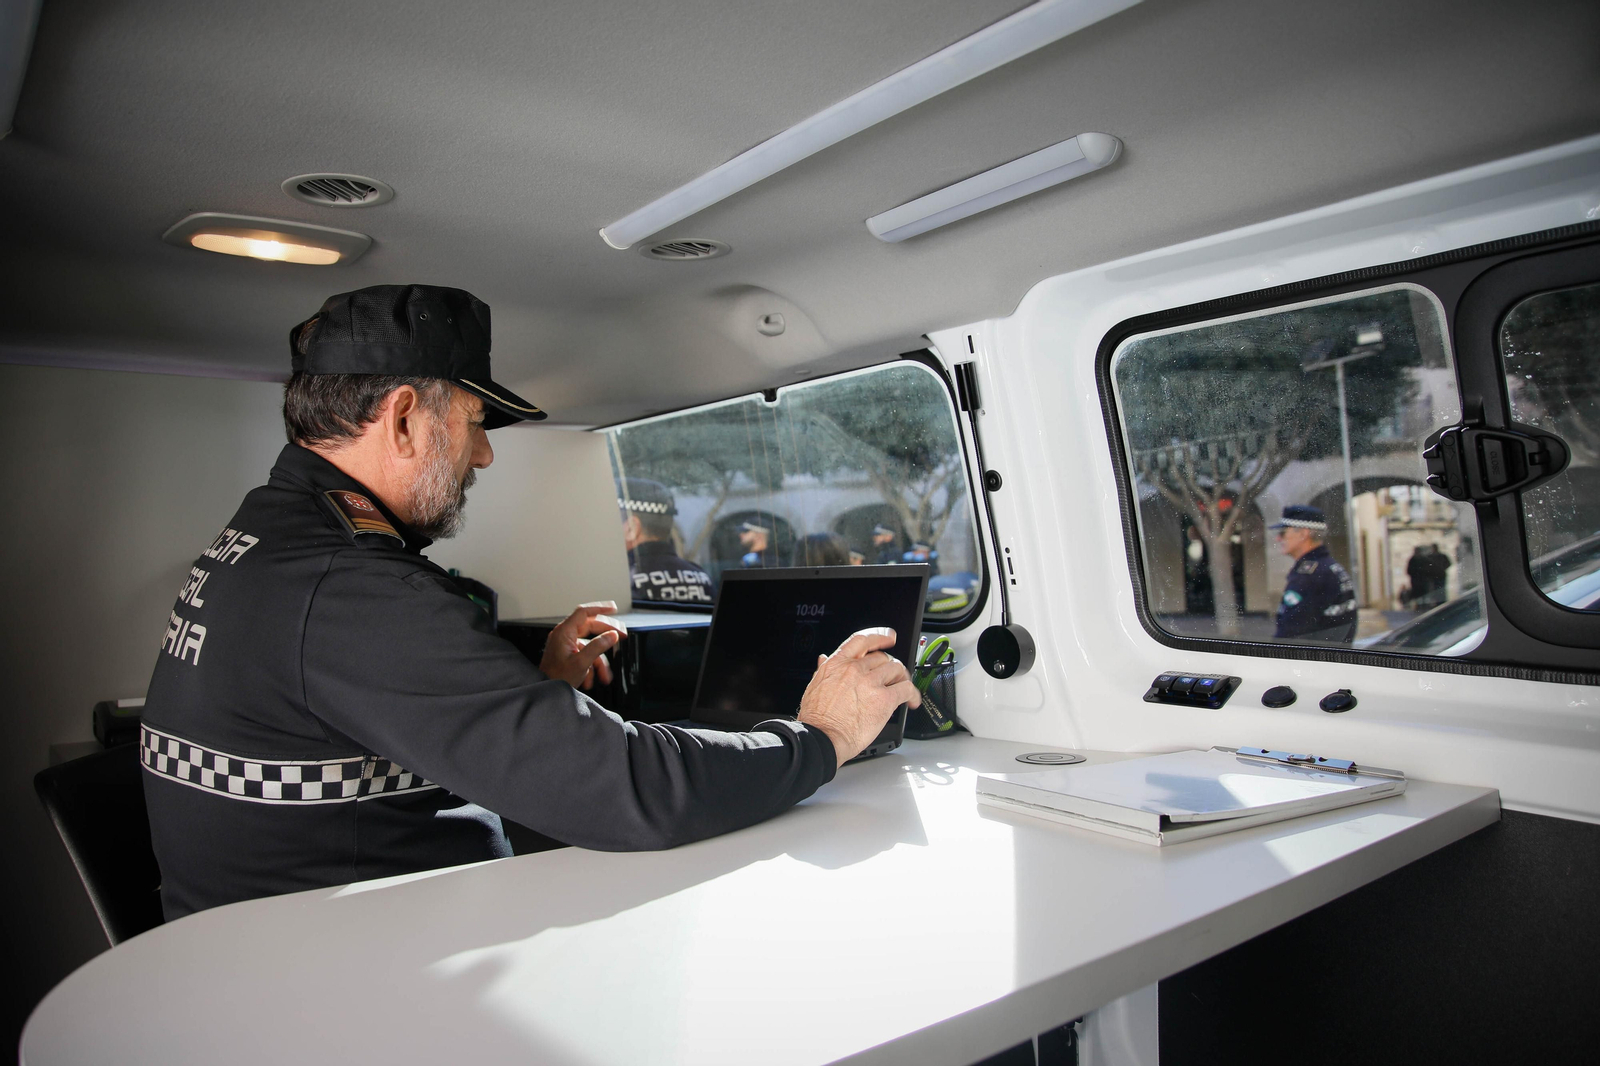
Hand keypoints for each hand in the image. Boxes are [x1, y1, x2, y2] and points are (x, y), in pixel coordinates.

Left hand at [539, 601, 626, 689]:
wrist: (546, 691)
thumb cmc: (556, 678)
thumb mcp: (581, 662)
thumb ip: (598, 646)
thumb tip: (612, 635)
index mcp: (564, 632)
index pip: (584, 612)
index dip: (600, 608)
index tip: (614, 609)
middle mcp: (564, 635)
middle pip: (590, 626)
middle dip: (606, 633)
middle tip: (621, 635)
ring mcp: (566, 644)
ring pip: (590, 644)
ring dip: (599, 659)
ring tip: (604, 674)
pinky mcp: (568, 653)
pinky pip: (585, 653)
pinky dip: (592, 664)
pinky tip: (594, 677)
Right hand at [797, 628, 919, 768]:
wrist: (822, 738)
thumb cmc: (816, 719)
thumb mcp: (814, 686)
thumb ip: (823, 670)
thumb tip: (824, 659)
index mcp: (837, 664)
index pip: (862, 640)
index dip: (879, 635)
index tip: (889, 636)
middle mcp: (855, 669)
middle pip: (883, 658)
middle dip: (890, 667)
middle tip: (894, 677)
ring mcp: (870, 682)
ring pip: (897, 670)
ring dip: (902, 678)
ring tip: (903, 689)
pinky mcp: (884, 699)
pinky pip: (906, 689)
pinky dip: (913, 694)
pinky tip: (912, 701)